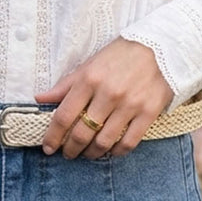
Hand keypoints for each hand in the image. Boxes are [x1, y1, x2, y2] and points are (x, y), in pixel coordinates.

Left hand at [35, 38, 173, 160]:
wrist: (161, 47)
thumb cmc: (121, 54)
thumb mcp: (90, 63)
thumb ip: (66, 84)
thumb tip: (40, 98)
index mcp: (89, 79)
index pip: (64, 115)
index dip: (53, 136)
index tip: (48, 147)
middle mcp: (108, 93)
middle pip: (82, 133)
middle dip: (70, 149)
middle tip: (67, 154)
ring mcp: (129, 105)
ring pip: (103, 142)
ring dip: (91, 153)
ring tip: (86, 154)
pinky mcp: (148, 113)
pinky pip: (128, 143)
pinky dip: (116, 152)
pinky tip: (110, 151)